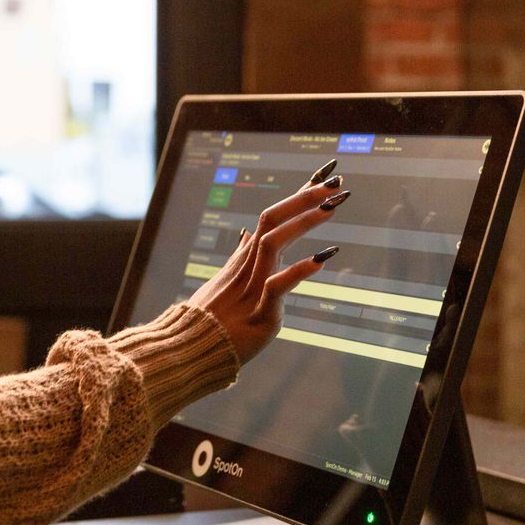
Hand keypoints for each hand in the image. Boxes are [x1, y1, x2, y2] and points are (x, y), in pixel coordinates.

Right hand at [187, 171, 346, 365]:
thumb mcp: (225, 281)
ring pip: (273, 243)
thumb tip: (245, 234)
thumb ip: (238, 257)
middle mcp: (248, 267)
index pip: (272, 217)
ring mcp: (252, 287)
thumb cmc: (210, 319)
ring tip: (332, 205)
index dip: (298, 196)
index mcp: (244, 259)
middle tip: (334, 182)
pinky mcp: (261, 313)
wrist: (190, 349)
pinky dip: (299, 270)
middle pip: (271, 220)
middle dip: (303, 198)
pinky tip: (323, 258)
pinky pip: (278, 286)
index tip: (324, 176)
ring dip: (303, 221)